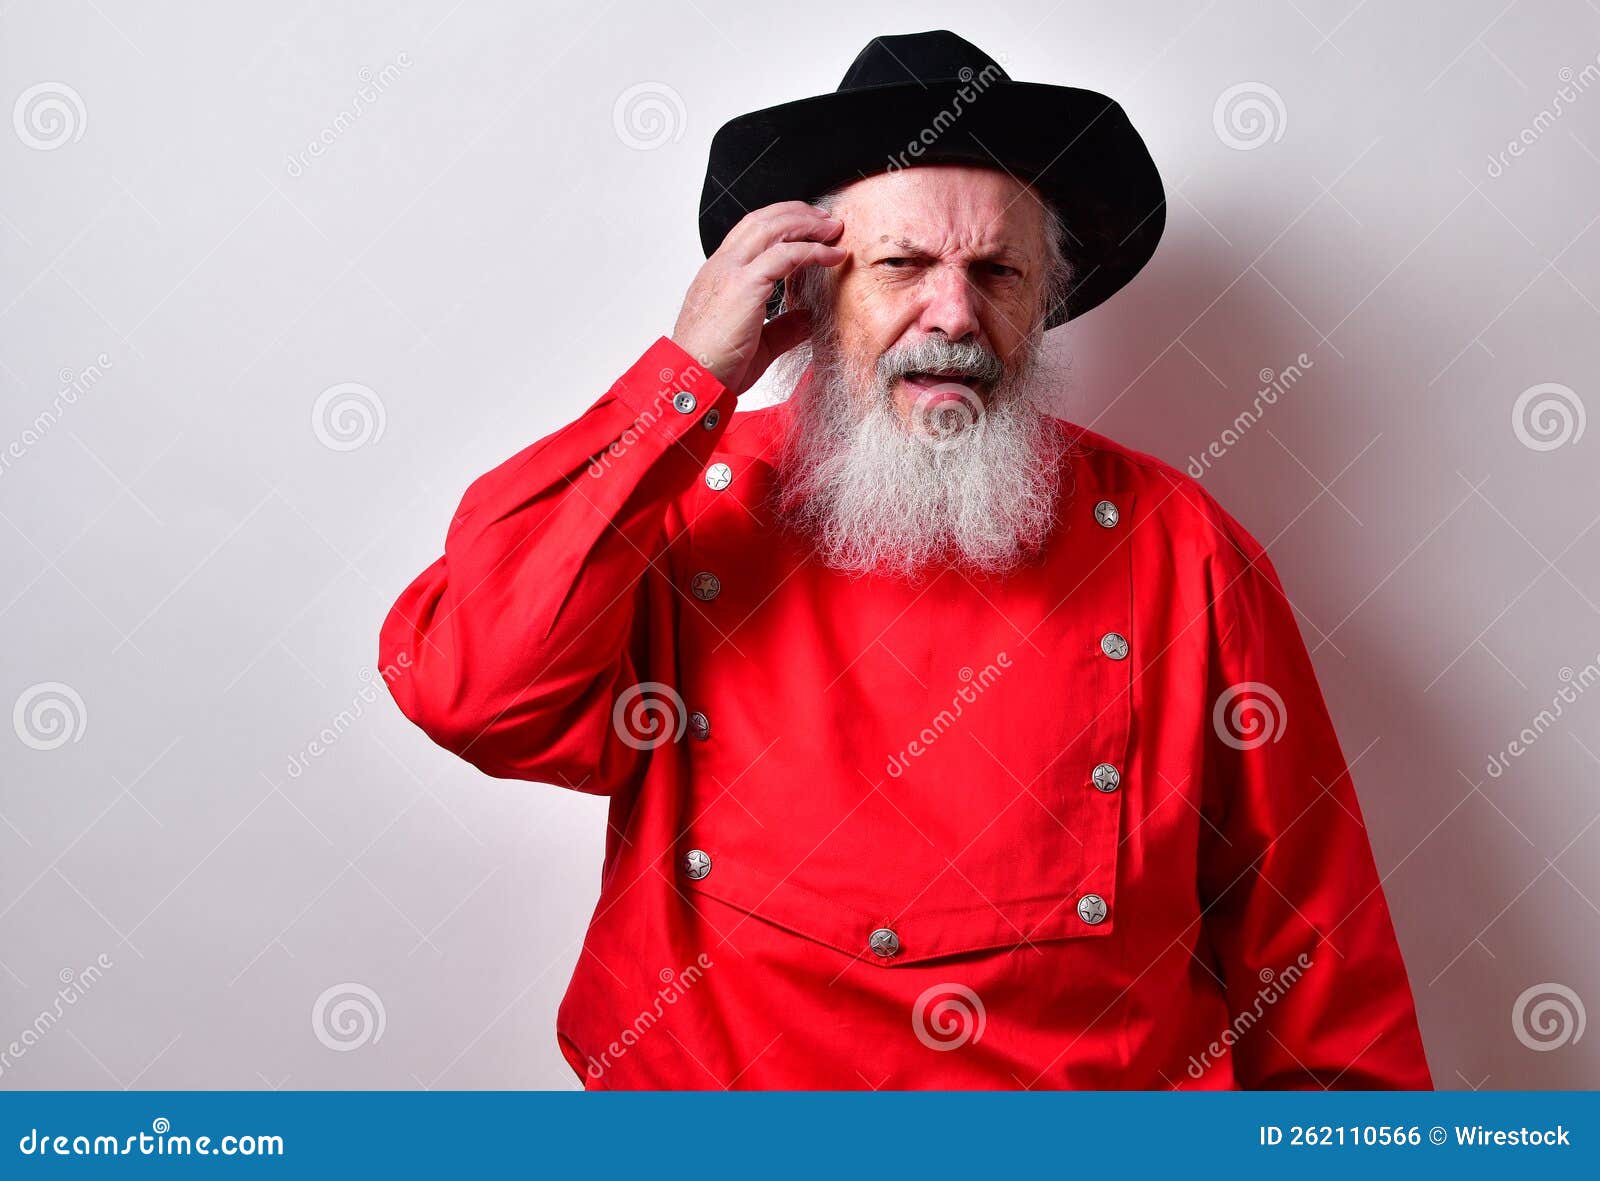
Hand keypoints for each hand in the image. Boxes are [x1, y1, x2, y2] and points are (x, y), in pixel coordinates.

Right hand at [671, 201, 845, 395]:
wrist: (692, 380)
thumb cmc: (714, 367)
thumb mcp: (757, 343)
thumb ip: (783, 327)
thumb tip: (808, 317)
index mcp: (719, 275)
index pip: (750, 233)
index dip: (782, 224)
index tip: (809, 229)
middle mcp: (722, 266)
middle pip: (762, 220)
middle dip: (798, 214)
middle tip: (826, 221)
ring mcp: (731, 271)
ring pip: (773, 227)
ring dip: (808, 224)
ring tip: (833, 229)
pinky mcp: (745, 284)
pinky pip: (786, 254)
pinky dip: (813, 250)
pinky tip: (833, 256)